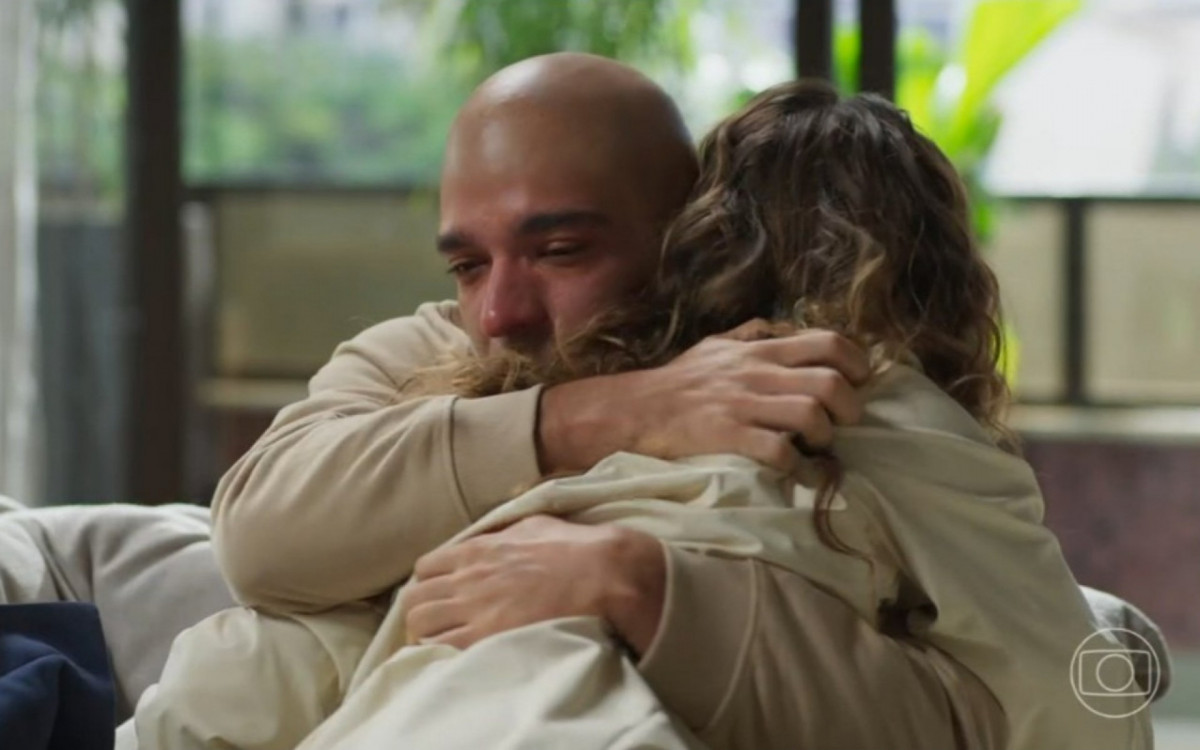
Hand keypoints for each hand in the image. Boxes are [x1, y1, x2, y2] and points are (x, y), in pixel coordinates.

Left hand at [405, 516, 665, 655]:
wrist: (602, 575)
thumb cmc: (576, 549)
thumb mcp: (535, 526)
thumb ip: (508, 533)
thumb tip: (503, 534)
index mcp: (477, 550)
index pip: (425, 569)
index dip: (429, 585)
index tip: (442, 598)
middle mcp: (467, 578)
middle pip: (414, 599)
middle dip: (421, 612)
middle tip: (439, 626)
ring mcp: (474, 609)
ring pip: (419, 624)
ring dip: (427, 635)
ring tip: (447, 645)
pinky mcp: (486, 637)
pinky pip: (441, 650)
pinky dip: (441, 656)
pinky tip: (458, 659)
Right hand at [538, 321, 869, 473]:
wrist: (631, 411)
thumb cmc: (675, 382)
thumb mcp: (713, 346)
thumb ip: (750, 335)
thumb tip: (781, 329)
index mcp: (759, 348)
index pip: (830, 343)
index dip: (858, 363)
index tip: (860, 383)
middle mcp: (756, 372)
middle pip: (831, 382)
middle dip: (850, 408)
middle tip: (844, 424)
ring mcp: (743, 405)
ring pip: (812, 416)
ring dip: (825, 438)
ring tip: (819, 448)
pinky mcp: (728, 437)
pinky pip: (781, 452)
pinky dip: (798, 467)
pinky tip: (796, 473)